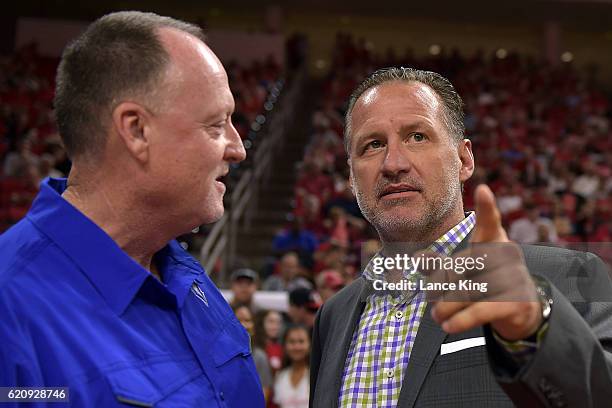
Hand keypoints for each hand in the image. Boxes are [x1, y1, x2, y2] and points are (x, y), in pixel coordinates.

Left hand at [426, 184, 541, 340]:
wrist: (521, 308)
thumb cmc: (486, 281)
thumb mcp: (464, 271)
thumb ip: (440, 265)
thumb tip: (417, 260)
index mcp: (493, 241)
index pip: (490, 223)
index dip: (487, 208)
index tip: (484, 190)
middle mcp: (507, 255)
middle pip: (463, 266)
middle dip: (441, 283)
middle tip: (428, 297)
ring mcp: (515, 277)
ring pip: (469, 290)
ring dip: (447, 306)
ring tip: (436, 316)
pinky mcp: (518, 301)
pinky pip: (482, 310)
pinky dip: (462, 320)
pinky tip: (448, 325)